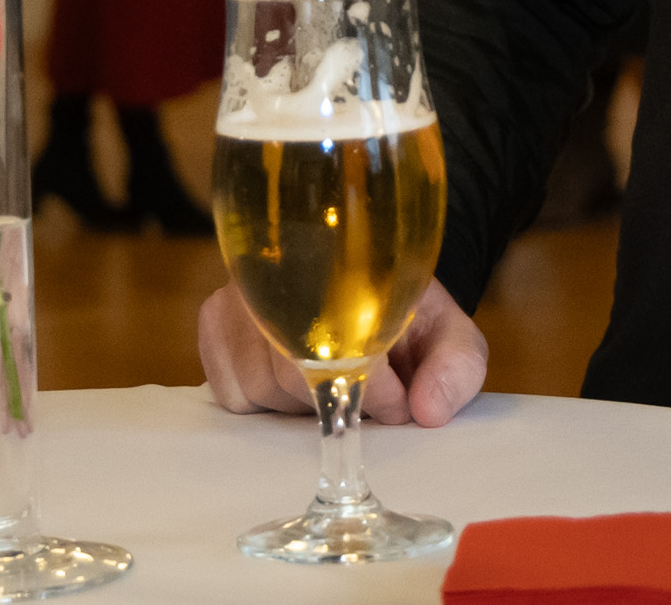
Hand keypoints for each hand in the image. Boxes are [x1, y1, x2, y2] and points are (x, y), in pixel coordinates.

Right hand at [197, 277, 485, 427]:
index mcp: (349, 259)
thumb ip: (456, 368)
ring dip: (300, 405)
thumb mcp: (450, 337)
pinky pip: (229, 390)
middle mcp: (282, 263)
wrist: (365, 286)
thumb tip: (427, 410)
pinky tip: (291, 382)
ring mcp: (241, 290)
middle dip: (338, 400)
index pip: (343, 339)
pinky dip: (262, 402)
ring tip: (330, 382)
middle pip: (292, 370)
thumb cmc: (406, 317)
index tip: (398, 405)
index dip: (376, 389)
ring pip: (259, 384)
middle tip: (369, 399)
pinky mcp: (214, 321)